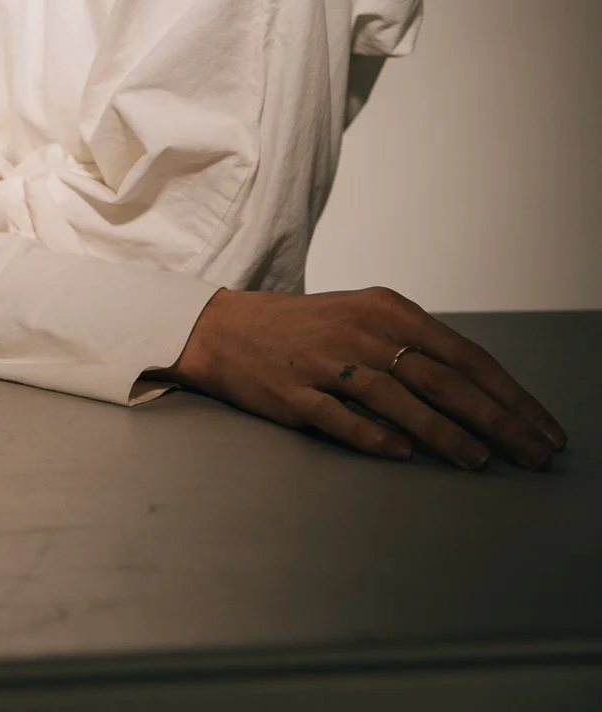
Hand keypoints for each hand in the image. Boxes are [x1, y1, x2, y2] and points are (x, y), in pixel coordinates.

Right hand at [163, 285, 567, 469]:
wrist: (227, 328)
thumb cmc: (308, 329)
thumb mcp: (366, 321)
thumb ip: (415, 350)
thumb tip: (478, 395)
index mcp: (388, 310)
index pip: (463, 354)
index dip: (508, 394)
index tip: (543, 428)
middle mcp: (362, 331)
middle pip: (441, 377)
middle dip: (496, 419)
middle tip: (533, 454)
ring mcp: (326, 362)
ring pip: (397, 398)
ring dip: (442, 432)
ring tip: (480, 461)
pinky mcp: (294, 392)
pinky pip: (339, 417)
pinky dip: (371, 435)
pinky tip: (400, 455)